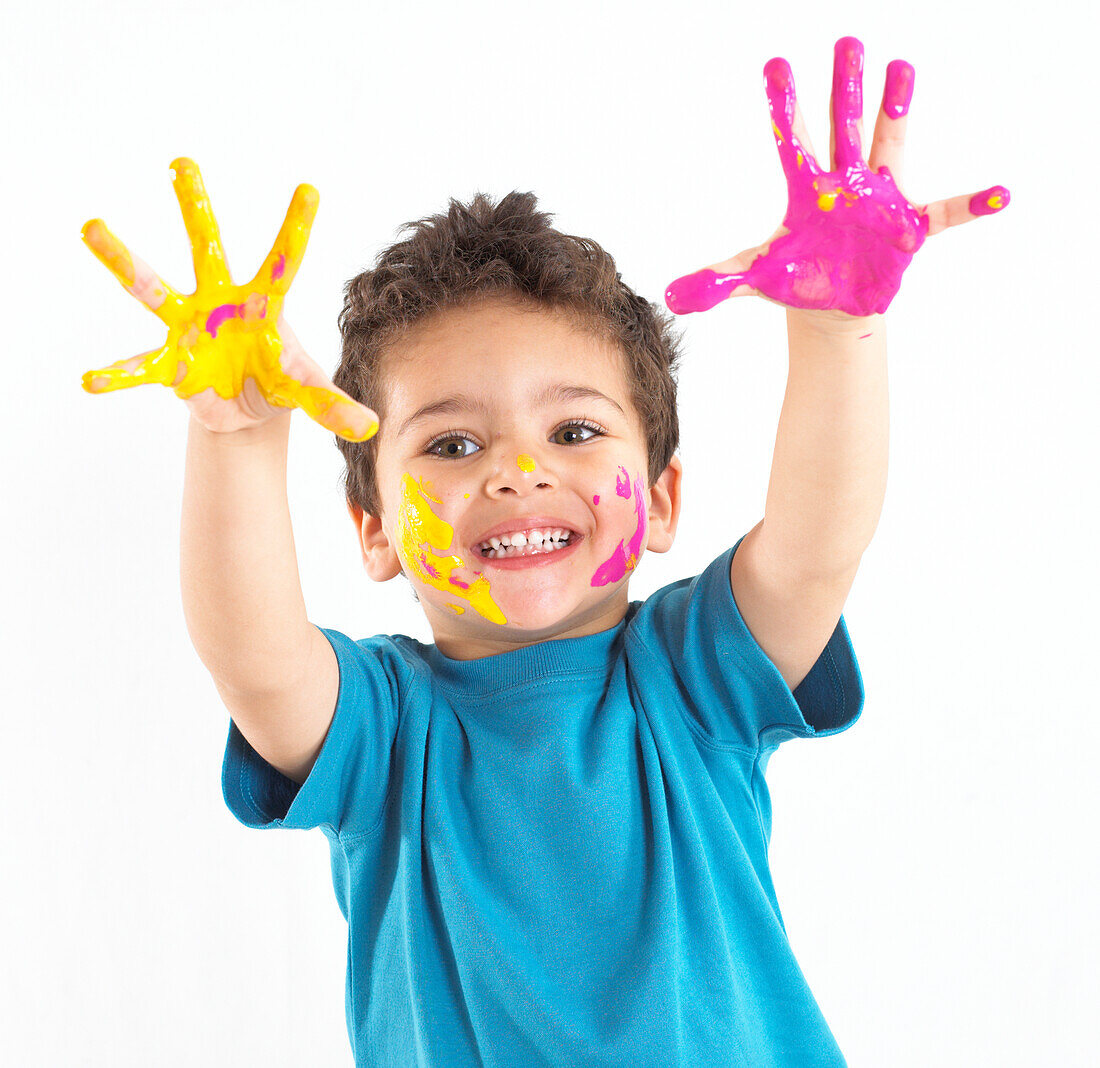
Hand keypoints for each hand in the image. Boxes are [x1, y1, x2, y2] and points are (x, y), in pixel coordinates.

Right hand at [81, 158, 377, 440]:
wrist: (246, 409)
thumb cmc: (278, 380)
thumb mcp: (305, 389)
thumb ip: (330, 402)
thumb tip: (369, 428)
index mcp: (264, 303)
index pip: (285, 260)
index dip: (296, 227)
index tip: (311, 188)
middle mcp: (221, 303)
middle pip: (207, 249)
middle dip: (195, 208)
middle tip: (182, 162)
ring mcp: (189, 327)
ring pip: (154, 288)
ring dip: (125, 261)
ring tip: (92, 227)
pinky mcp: (171, 363)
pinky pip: (140, 368)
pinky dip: (117, 376)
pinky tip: (91, 381)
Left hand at [665, 37, 1009, 318]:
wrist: (833, 306)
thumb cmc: (798, 281)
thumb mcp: (756, 279)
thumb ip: (716, 282)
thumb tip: (669, 297)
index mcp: (806, 193)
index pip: (791, 142)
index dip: (784, 106)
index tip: (775, 64)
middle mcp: (844, 185)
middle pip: (843, 128)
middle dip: (844, 88)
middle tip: (847, 43)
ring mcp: (879, 202)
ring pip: (889, 148)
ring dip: (895, 113)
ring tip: (901, 69)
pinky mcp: (907, 229)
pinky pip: (945, 213)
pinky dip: (972, 205)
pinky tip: (1000, 193)